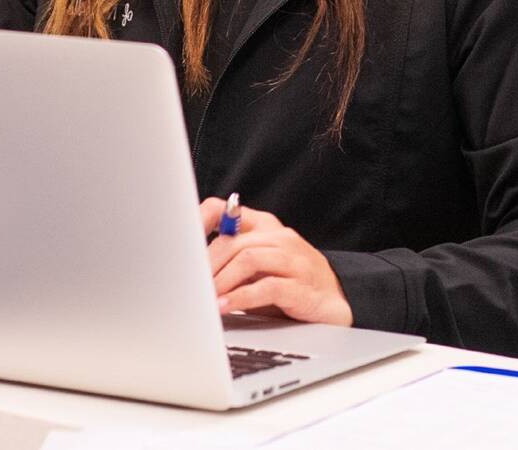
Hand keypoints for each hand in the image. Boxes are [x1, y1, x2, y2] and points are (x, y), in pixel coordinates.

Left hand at [200, 198, 351, 326]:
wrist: (337, 301)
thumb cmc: (290, 284)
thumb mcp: (259, 267)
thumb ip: (232, 260)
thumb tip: (189, 268)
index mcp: (265, 226)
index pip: (228, 209)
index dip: (201, 219)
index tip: (180, 237)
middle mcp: (279, 237)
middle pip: (233, 241)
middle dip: (207, 264)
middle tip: (189, 284)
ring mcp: (292, 260)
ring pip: (248, 259)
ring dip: (221, 280)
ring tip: (205, 298)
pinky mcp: (300, 286)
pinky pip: (266, 287)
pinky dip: (241, 298)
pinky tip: (226, 307)